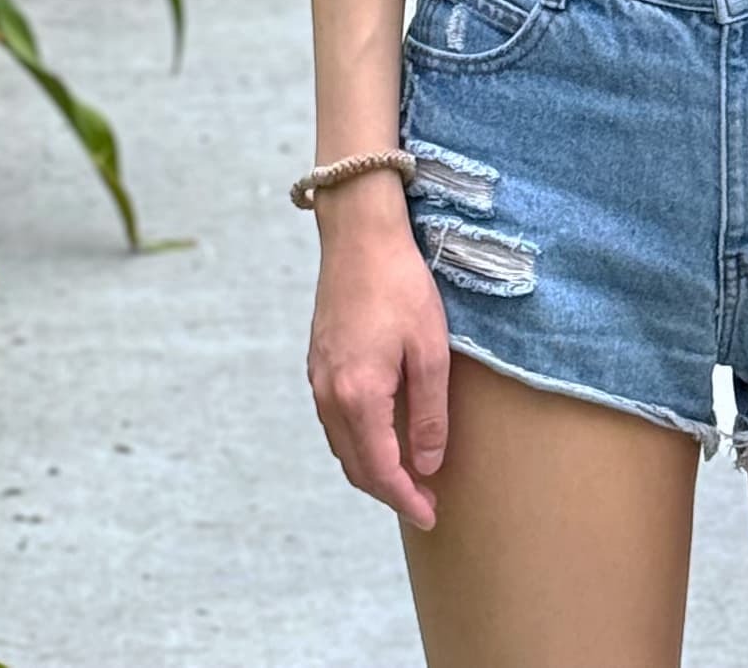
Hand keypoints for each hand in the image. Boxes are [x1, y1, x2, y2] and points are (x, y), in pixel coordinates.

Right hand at [306, 193, 452, 528]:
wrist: (359, 233)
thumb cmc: (401, 285)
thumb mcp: (430, 350)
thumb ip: (430, 413)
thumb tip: (428, 465)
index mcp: (358, 396)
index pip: (381, 470)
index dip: (406, 498)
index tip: (431, 515)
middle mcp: (329, 395)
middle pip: (356, 465)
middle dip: (389, 491)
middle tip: (423, 502)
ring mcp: (317, 379)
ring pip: (342, 445)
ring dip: (371, 467)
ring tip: (406, 475)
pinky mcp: (317, 362)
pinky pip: (334, 420)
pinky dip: (357, 440)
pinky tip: (380, 434)